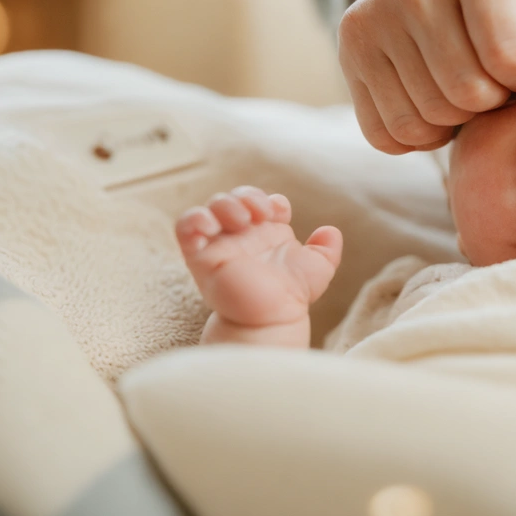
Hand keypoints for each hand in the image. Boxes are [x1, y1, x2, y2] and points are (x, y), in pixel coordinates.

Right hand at [176, 186, 341, 345]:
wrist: (272, 319)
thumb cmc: (291, 296)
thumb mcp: (317, 269)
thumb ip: (327, 249)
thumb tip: (331, 231)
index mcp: (265, 233)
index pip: (259, 200)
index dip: (269, 199)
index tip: (279, 213)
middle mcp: (241, 236)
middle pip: (234, 197)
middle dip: (247, 196)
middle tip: (259, 215)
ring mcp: (219, 244)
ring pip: (209, 207)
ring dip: (225, 204)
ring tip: (241, 221)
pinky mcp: (200, 256)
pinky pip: (185, 227)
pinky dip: (194, 218)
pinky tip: (212, 226)